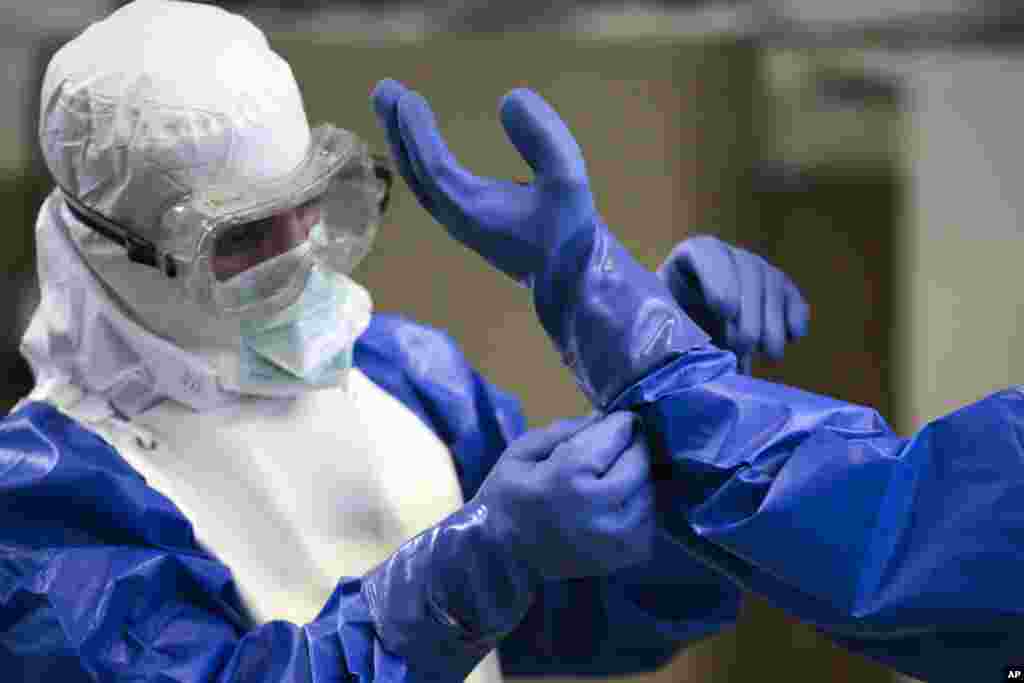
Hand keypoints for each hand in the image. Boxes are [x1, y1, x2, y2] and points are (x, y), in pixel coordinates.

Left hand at [371, 79, 597, 286]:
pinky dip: (420, 158)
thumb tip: (510, 98)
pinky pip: (431, 185)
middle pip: (415, 172)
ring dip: (404, 141)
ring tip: (393, 104)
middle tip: (383, 89)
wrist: (573, 281)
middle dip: (397, 129)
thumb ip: (544, 140)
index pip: (434, 169)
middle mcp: (457, 219)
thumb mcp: (568, 182)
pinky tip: (418, 139)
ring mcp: (459, 222)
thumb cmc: (571, 236)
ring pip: (420, 180)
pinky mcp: (468, 221)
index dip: (418, 133)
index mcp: (475, 213)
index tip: (407, 97)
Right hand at [475, 411, 654, 579]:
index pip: (619, 433)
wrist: (503, 559)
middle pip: (640, 461)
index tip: (615, 421)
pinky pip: (649, 519)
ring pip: (649, 489)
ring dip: (635, 478)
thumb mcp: (522, 452)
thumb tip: (604, 417)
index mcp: (568, 475)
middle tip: (614, 449)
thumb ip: (564, 429)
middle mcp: (598, 506)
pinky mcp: (626, 556)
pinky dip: (637, 507)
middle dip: (631, 448)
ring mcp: (616, 536)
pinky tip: (614, 505)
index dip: (620, 422)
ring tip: (611, 478)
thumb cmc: (508, 498)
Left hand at [659, 236, 809, 369]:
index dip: (719, 279)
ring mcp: (755, 268)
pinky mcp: (777, 288)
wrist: (687, 330)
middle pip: (746, 270)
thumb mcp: (666, 326)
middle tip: (745, 345)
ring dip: (773, 320)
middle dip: (749, 310)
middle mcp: (727, 255)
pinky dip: (795, 314)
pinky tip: (794, 337)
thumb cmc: (670, 328)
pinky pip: (791, 295)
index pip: (706, 253)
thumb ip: (674, 334)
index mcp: (690, 256)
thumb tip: (693, 362)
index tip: (725, 311)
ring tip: (770, 353)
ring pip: (771, 283)